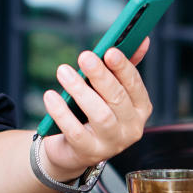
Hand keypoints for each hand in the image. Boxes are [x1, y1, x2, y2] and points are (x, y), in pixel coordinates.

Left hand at [40, 38, 152, 176]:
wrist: (73, 148)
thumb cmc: (93, 111)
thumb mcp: (109, 90)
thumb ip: (122, 66)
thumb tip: (142, 39)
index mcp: (140, 109)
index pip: (135, 86)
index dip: (123, 68)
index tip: (110, 51)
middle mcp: (131, 128)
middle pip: (118, 99)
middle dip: (101, 76)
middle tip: (85, 56)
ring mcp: (112, 144)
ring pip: (100, 115)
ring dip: (80, 90)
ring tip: (63, 71)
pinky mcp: (89, 152)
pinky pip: (75, 131)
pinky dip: (61, 112)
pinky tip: (50, 95)